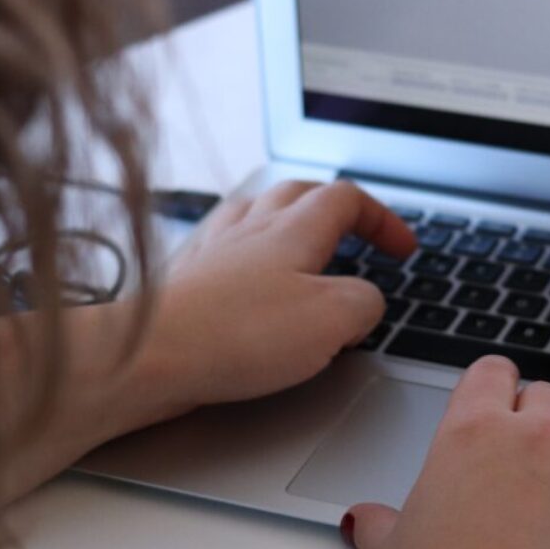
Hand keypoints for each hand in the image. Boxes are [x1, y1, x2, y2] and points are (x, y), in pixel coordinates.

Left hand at [150, 180, 414, 409]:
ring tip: (303, 240)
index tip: (402, 249)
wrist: (147, 355)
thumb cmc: (235, 335)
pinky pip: (222, 246)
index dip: (383, 219)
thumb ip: (365, 303)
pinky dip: (246, 250)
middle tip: (357, 233)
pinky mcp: (185, 281)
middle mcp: (251, 229)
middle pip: (300, 193)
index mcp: (295, 229)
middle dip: (337, 208)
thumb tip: (365, 303)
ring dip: (288, 220)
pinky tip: (244, 272)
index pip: (348, 199)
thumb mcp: (333, 320)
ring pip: (257, 212)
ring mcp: (213, 251)